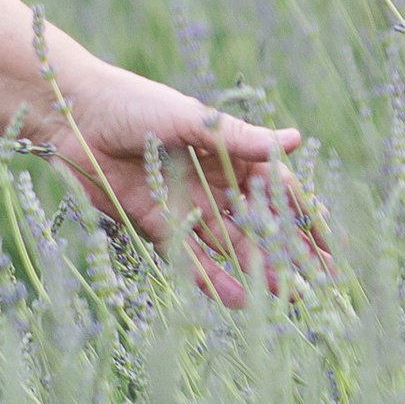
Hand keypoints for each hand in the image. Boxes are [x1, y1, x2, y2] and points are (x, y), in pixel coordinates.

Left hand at [31, 59, 311, 301]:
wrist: (70, 115)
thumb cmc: (132, 103)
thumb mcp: (190, 118)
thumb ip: (239, 138)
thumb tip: (296, 139)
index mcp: (228, 153)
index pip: (278, 190)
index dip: (306, 218)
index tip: (334, 247)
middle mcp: (213, 184)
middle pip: (259, 225)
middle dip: (290, 254)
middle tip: (321, 285)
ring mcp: (186, 207)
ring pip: (231, 247)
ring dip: (259, 272)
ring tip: (288, 298)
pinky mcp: (154, 226)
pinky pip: (190, 258)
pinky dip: (213, 279)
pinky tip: (240, 300)